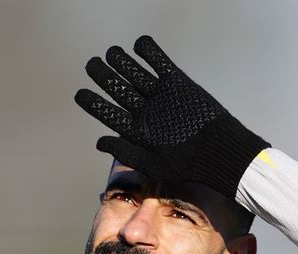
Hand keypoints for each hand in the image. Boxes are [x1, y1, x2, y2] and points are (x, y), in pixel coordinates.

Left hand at [75, 35, 268, 198]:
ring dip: (121, 61)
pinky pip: (159, 62)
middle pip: (117, 87)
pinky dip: (149, 52)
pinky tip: (140, 45)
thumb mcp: (151, 162)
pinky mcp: (177, 83)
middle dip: (103, 75)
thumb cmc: (186, 164)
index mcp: (135, 129)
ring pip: (134, 72)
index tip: (80, 94)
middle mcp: (145, 109)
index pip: (107, 111)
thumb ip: (125, 150)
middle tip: (92, 65)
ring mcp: (159, 94)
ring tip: (112, 53)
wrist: (217, 151)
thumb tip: (99, 141)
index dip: (92, 102)